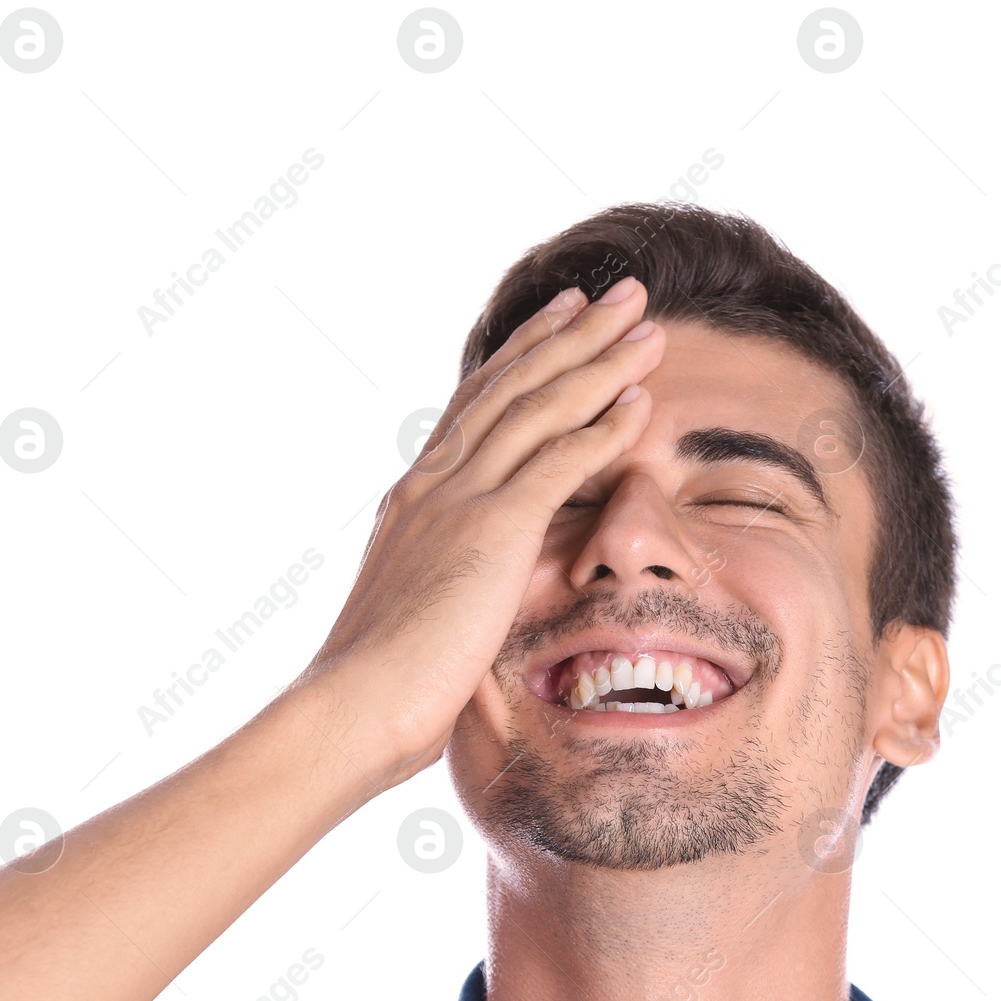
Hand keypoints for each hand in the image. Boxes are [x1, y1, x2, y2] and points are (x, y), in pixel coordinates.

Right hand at [296, 277, 664, 795]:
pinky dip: (601, 428)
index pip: (479, 403)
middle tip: (624, 294)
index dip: (526, 353)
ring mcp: (459, 499)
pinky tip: (640, 404)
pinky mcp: (489, 529)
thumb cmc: (381, 683)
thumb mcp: (415, 607)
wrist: (352, 706)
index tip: (564, 316)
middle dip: (574, 333)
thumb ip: (444, 575)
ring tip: (648, 328)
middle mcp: (435, 480)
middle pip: (514, 384)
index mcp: (416, 494)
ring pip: (539, 407)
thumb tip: (462, 585)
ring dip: (599, 362)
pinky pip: (556, 462)